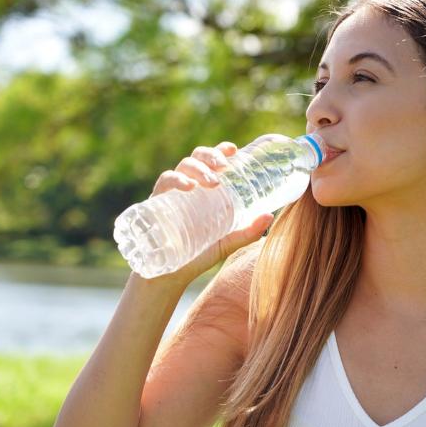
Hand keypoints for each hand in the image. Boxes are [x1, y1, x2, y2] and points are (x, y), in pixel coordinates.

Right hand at [144, 141, 273, 282]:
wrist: (169, 277)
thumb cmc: (198, 255)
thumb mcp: (227, 242)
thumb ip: (247, 232)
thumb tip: (270, 216)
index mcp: (204, 190)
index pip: (211, 162)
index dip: (220, 151)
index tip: (233, 149)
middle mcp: (188, 187)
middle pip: (197, 158)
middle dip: (211, 156)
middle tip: (224, 165)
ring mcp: (171, 193)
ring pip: (182, 166)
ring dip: (199, 168)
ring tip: (213, 181)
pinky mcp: (156, 203)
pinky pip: (164, 183)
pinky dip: (176, 180)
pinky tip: (188, 186)